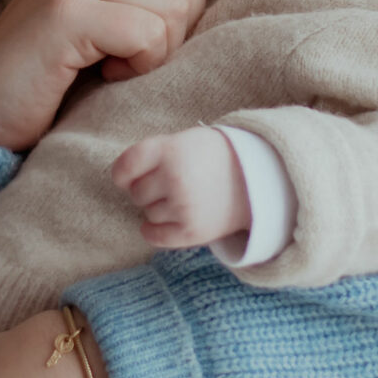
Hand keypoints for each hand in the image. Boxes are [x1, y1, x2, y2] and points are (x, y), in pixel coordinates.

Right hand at [0, 0, 296, 151]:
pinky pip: (149, 33)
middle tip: (126, 56)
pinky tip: (100, 74)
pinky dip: (136, 64)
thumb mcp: (100, 20)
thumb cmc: (47, 77)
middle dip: (176, 27)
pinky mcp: (70, 7)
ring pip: (175, 5)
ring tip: (108, 65)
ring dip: (154, 51)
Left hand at [112, 128, 252, 250]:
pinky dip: (152, 231)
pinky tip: (160, 224)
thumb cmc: (213, 157)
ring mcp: (183, 206)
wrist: (257, 177)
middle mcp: (174, 177)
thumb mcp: (184, 141)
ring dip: (158, 208)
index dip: (122, 174)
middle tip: (170, 184)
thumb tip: (120, 182)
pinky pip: (154, 237)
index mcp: (170, 150)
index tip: (128, 177)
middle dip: (148, 190)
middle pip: (137, 193)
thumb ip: (153, 156)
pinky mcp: (192, 231)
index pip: (125, 166)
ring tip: (183, 198)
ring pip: (148, 214)